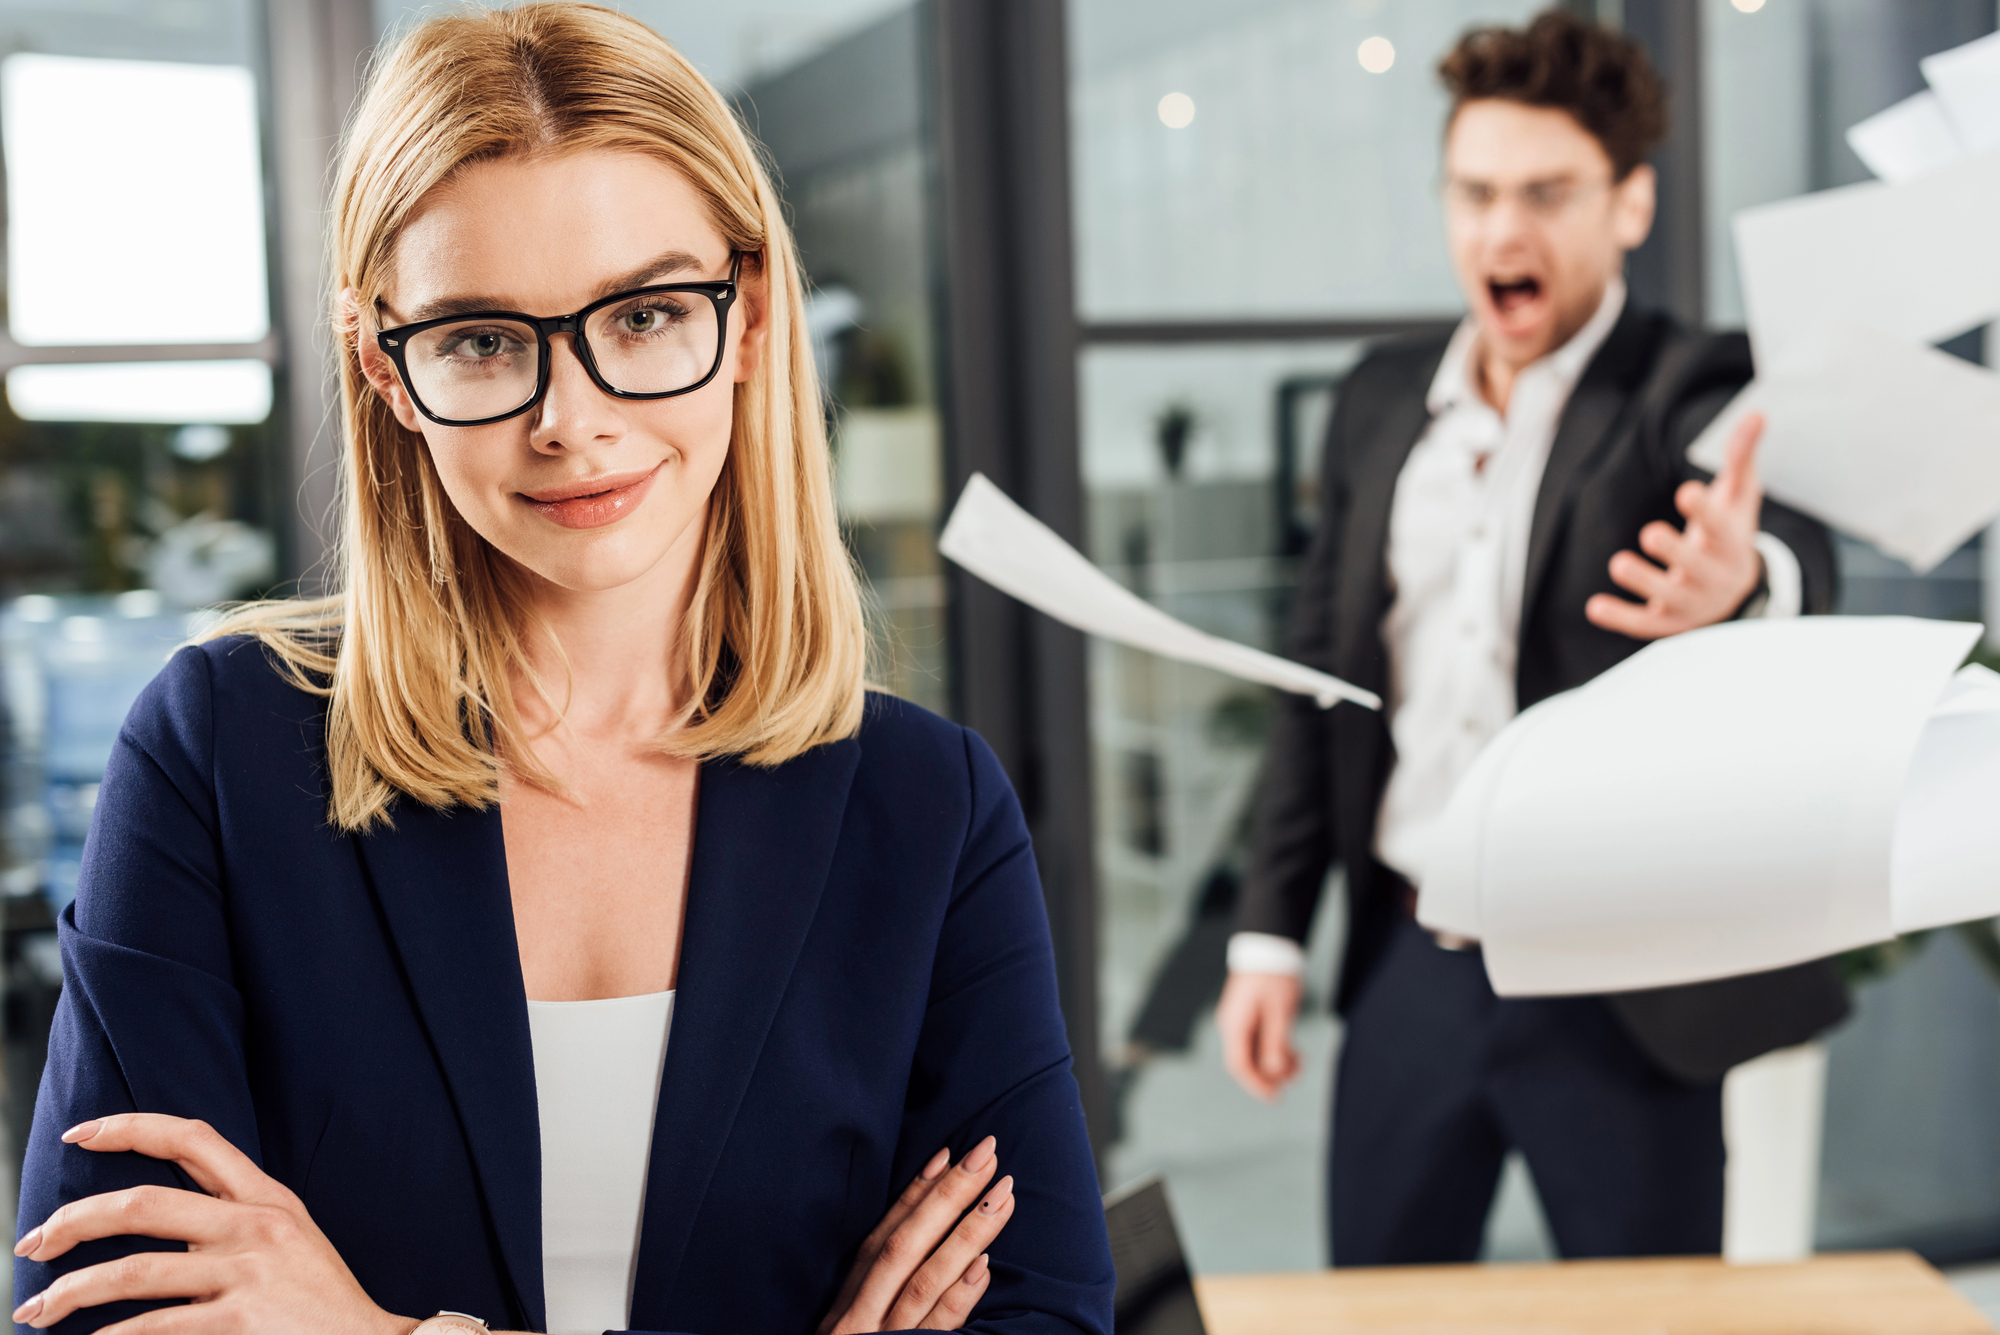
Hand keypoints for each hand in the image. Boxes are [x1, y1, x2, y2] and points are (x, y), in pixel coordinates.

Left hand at [13, 1114, 409, 1334]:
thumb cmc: (320, 1300)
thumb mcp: (289, 1238)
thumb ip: (232, 1218)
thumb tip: (155, 1216)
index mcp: (268, 1198)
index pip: (194, 1139)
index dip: (131, 1127)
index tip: (80, 1133)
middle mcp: (256, 1226)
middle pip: (144, 1203)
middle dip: (74, 1220)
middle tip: (33, 1242)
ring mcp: (248, 1274)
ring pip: (134, 1272)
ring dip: (71, 1292)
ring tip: (37, 1310)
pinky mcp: (240, 1322)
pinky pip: (154, 1329)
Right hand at [816, 1135, 1013, 1334]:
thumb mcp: (849, 1333)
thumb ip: (874, 1293)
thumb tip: (921, 1238)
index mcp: (846, 1306)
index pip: (882, 1238)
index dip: (913, 1194)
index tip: (946, 1154)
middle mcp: (859, 1321)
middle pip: (905, 1246)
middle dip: (948, 1195)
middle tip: (987, 1152)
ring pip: (925, 1280)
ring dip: (967, 1233)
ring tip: (1003, 1195)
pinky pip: (936, 1333)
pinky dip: (959, 1298)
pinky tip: (984, 1267)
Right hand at [1217, 971, 1302, 1100]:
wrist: (1269, 946)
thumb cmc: (1274, 976)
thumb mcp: (1280, 1011)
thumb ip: (1275, 1043)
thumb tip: (1273, 1071)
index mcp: (1235, 1026)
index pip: (1239, 1066)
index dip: (1257, 1085)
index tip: (1276, 1098)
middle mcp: (1233, 1026)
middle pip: (1247, 1062)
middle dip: (1271, 1074)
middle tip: (1296, 1075)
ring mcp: (1241, 1022)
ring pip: (1256, 1054)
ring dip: (1277, 1063)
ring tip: (1300, 1062)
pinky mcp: (1251, 1017)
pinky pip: (1260, 1042)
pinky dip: (1276, 1050)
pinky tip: (1294, 1052)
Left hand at [1584, 409, 1766, 640]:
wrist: (1735, 591)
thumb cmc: (1730, 534)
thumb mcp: (1738, 497)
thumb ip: (1741, 458)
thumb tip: (1756, 414)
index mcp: (1732, 544)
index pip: (1722, 528)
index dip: (1705, 511)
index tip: (1686, 491)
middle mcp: (1714, 577)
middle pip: (1697, 568)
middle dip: (1675, 553)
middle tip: (1650, 533)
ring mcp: (1692, 604)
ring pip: (1670, 598)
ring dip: (1644, 583)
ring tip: (1618, 563)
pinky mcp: (1669, 623)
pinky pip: (1645, 624)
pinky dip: (1621, 618)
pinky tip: (1594, 607)